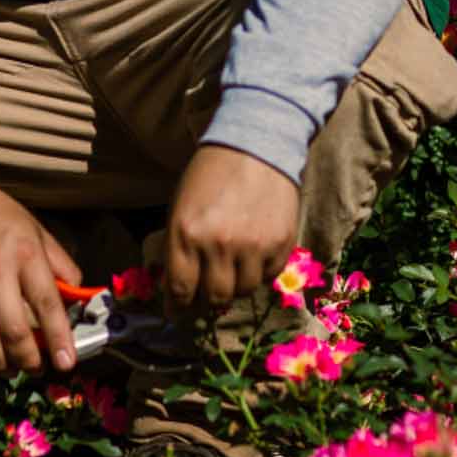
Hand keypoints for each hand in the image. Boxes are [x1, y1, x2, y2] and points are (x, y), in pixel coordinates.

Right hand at [0, 182, 78, 377]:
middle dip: (29, 359)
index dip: (58, 338)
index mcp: (25, 254)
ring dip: (1, 365)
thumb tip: (78, 299)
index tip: (66, 362)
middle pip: (14, 330)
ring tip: (12, 370)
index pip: (47, 304)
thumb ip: (60, 265)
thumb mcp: (37, 231)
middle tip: (37, 369)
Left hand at [161, 145, 300, 313]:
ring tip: (230, 272)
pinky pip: (268, 277)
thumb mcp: (181, 206)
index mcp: (186, 233)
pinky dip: (259, 273)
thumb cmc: (210, 173)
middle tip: (203, 298)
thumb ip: (178, 246)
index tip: (175, 313)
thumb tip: (177, 287)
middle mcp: (219, 244)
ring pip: (243, 291)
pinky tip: (253, 256)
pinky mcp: (281, 243)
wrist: (257, 143)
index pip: (179, 290)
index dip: (176, 308)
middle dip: (204, 303)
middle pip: (212, 298)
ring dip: (234, 287)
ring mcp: (253, 246)